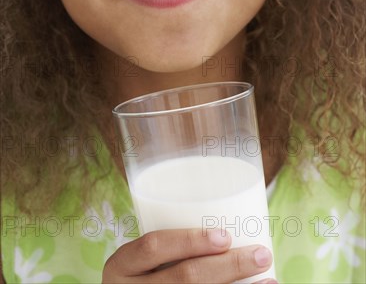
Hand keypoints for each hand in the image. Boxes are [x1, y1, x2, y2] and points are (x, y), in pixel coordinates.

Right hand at [102, 228, 276, 282]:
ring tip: (270, 280)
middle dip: (228, 267)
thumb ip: (170, 245)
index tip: (225, 235)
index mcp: (121, 265)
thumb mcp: (142, 260)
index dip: (189, 240)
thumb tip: (232, 218)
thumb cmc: (145, 275)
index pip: (153, 246)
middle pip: (183, 279)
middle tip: (261, 254)